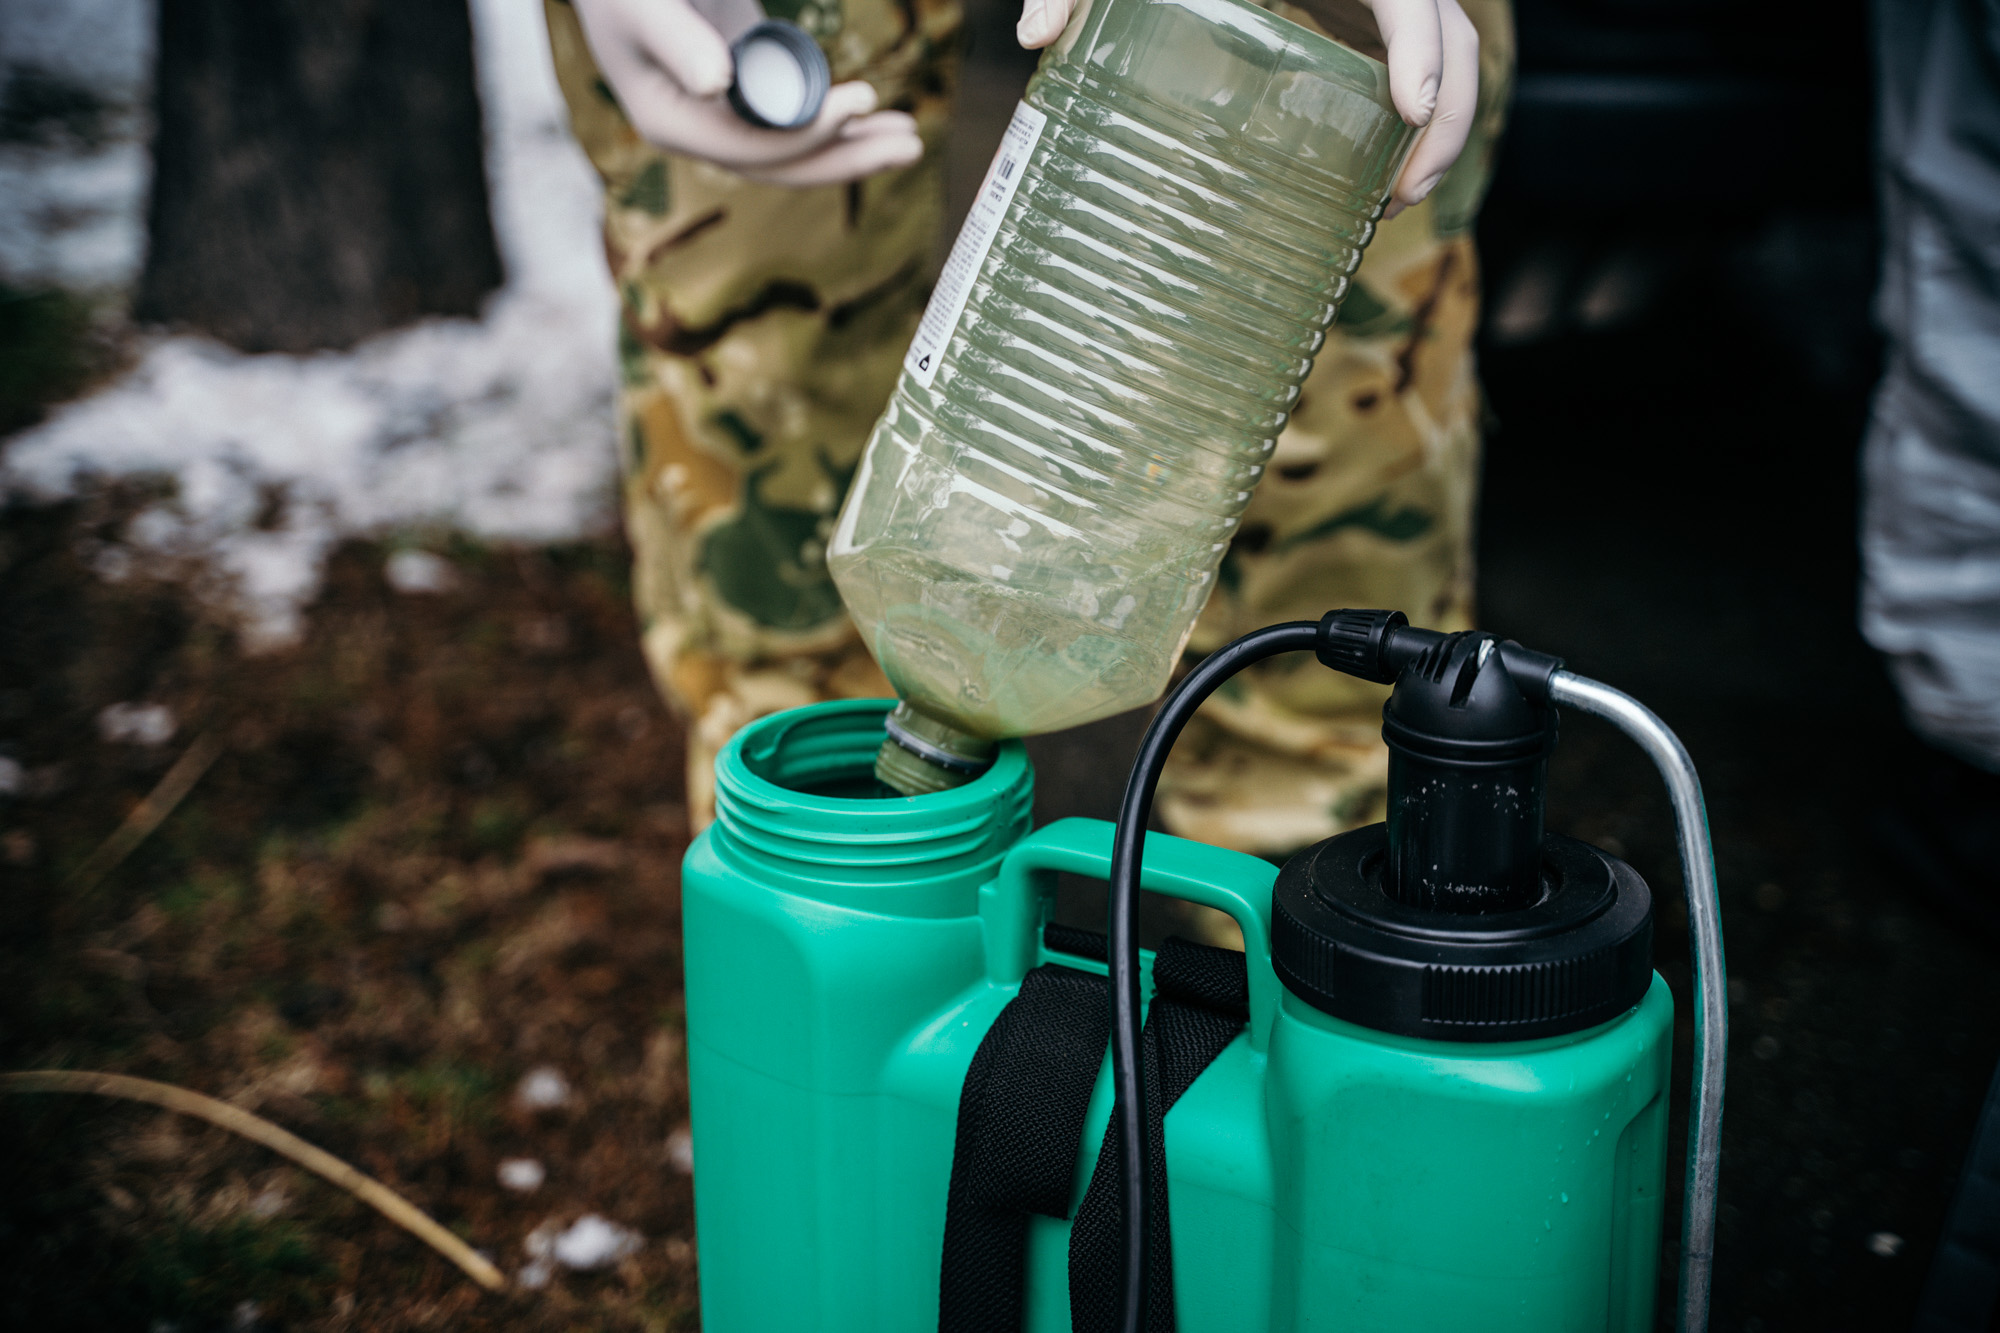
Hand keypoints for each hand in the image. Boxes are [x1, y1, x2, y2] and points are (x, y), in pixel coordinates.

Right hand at [571, 0, 922, 185]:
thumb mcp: (641, 2)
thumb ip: (676, 40)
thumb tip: (717, 84)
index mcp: (672, 123)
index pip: (753, 147)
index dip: (810, 130)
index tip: (859, 99)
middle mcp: (702, 132)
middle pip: (785, 165)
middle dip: (850, 157)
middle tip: (911, 145)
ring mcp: (726, 117)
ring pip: (798, 149)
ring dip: (855, 147)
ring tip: (909, 138)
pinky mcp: (748, 92)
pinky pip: (798, 120)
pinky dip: (840, 121)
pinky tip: (880, 119)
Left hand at [1013, 0, 1476, 215]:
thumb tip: (1032, 39)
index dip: (1423, 48)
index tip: (1410, 112)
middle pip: (1454, 34)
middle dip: (1446, 118)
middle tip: (1399, 198)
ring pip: (1450, 51)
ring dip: (1438, 129)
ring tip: (1391, 204)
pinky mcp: (1361, 10)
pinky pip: (1415, 60)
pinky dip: (1412, 118)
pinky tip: (1372, 177)